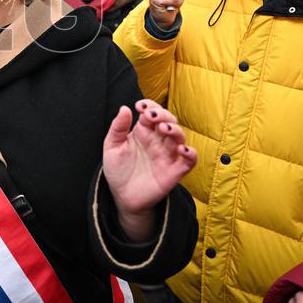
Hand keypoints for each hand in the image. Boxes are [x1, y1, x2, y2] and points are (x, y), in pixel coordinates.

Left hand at [103, 100, 195, 239]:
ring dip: (175, 130)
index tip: (140, 106)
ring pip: (180, 137)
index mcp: (143, 131)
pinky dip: (191, 153)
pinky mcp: (175, 171)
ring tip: (164, 129)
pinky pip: (189, 160)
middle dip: (163, 115)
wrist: (121, 196)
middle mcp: (157, 141)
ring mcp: (167, 155)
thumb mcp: (112, 147)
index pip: (151, 113)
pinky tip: (182, 149)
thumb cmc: (117, 170)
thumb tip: (124, 108)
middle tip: (152, 116)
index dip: (149, 106)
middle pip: (168, 121)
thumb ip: (118, 128)